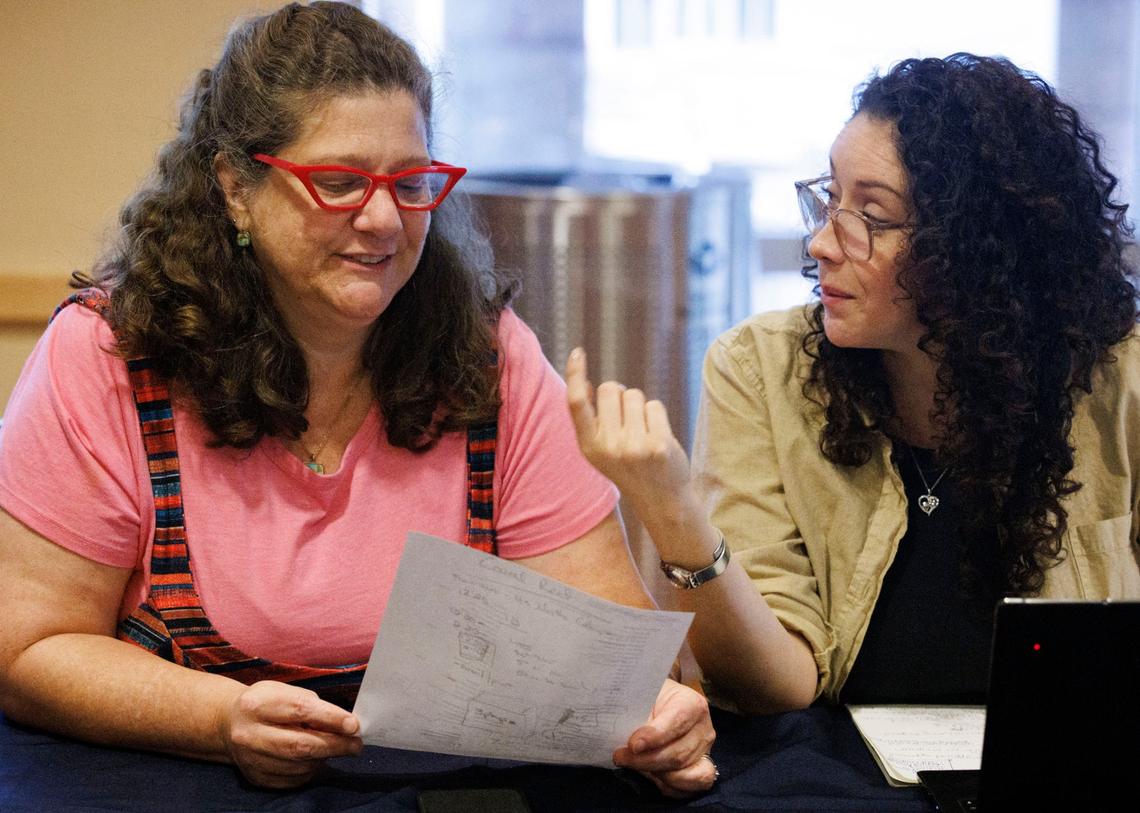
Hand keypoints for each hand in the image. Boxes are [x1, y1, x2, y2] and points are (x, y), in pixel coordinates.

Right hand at [220, 680, 362, 787]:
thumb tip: (345, 726)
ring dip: (324, 758)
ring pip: (298, 765)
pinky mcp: (255, 777)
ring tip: (336, 748)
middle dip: (334, 745)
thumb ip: (313, 706)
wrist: (229, 723)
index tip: (353, 725)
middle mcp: (249, 733)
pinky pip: (291, 779)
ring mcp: (250, 758)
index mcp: (257, 704)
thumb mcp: (285, 692)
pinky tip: (315, 759)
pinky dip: (310, 770)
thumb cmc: (267, 703)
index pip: (300, 711)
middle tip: (356, 745)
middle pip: (299, 745)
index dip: (330, 719)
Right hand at [565, 348, 691, 511]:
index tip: (577, 353)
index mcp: (589, 446)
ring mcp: (633, 447)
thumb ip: (593, 421)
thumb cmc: (629, 466)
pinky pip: (654, 406)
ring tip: (643, 433)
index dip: (574, 375)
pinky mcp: (658, 445)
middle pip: (611, 388)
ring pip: (634, 395)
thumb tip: (589, 385)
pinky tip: (657, 438)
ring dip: (640, 408)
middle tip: (628, 421)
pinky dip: (657, 416)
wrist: (660, 499)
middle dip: (620, 395)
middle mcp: (607, 446)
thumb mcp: (601, 450)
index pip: (576, 404)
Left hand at [613, 679, 716, 796]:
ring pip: (682, 775)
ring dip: (653, 774)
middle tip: (620, 757)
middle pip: (678, 754)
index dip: (654, 736)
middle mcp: (704, 729)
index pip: (676, 723)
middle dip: (645, 760)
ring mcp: (705, 752)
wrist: (660, 703)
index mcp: (692, 704)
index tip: (633, 744)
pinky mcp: (701, 770)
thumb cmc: (650, 697)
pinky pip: (686, 789)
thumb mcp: (644, 695)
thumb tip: (629, 741)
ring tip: (632, 766)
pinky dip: (664, 785)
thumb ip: (638, 713)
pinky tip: (648, 775)